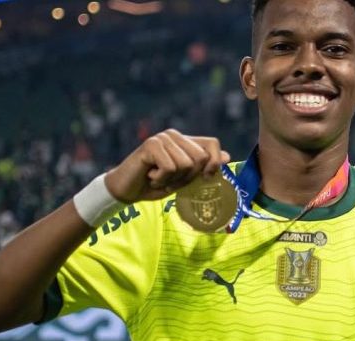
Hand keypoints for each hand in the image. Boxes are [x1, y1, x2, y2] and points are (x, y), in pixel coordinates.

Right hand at [104, 129, 229, 202]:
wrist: (127, 190)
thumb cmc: (156, 184)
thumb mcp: (184, 179)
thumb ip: (203, 168)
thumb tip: (227, 156)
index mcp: (185, 141)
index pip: (212, 144)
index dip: (214, 163)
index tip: (205, 178)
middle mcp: (174, 135)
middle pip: (201, 158)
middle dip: (189, 178)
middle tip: (171, 180)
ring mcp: (162, 138)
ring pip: (186, 165)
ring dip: (173, 180)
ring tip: (159, 178)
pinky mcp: (151, 145)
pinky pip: (170, 167)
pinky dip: (161, 179)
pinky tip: (150, 176)